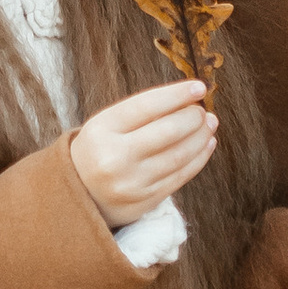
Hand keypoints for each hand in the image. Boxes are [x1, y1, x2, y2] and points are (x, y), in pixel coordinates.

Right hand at [71, 80, 216, 226]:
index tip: (199, 86)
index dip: (176, 94)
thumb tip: (188, 99)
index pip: (146, 106)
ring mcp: (131, 183)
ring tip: (209, 124)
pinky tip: (206, 144)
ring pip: (179, 156)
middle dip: (193, 117)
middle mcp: (114, 158)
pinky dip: (199, 158)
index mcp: (101, 130)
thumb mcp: (106, 125)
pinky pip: (180, 177)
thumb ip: (141, 113)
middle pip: (168, 132)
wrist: (78, 195)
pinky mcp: (144, 202)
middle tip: (202, 109)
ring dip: (201, 137)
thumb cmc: (100, 150)